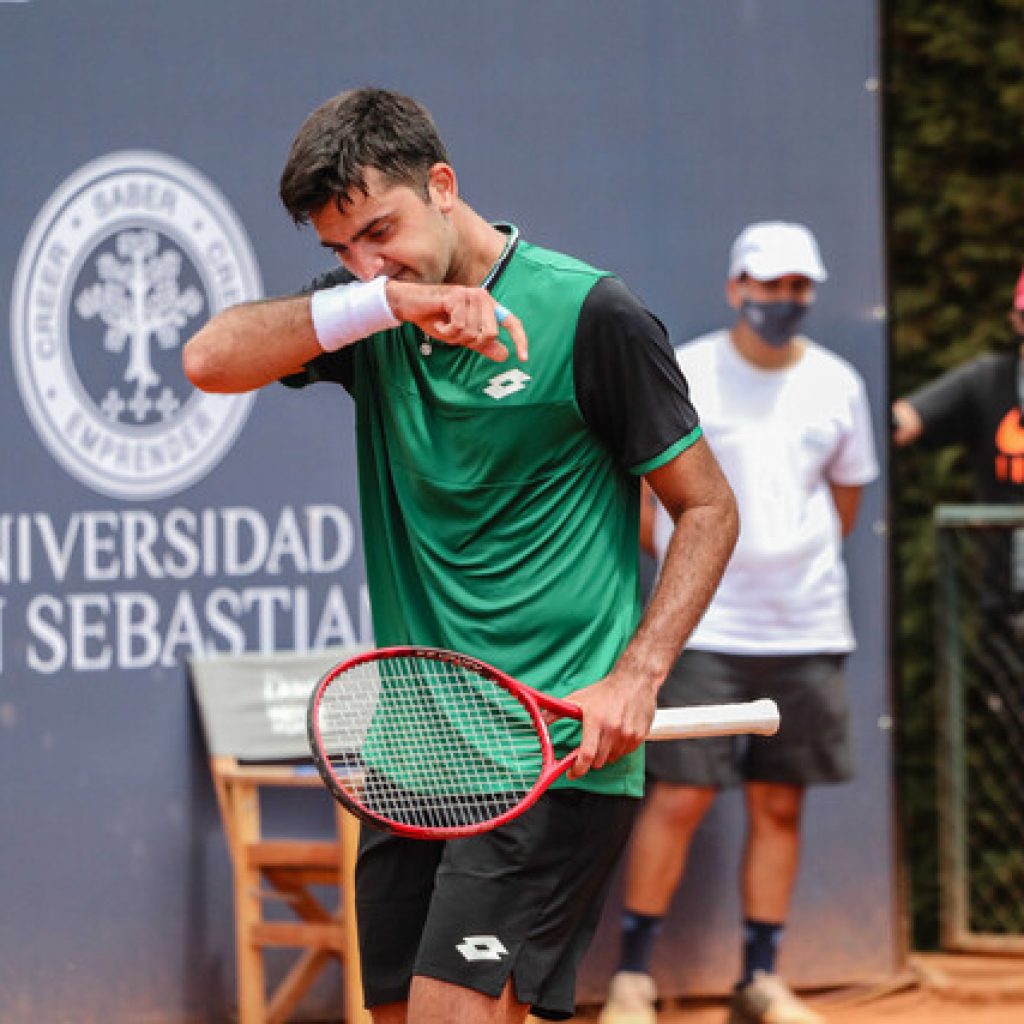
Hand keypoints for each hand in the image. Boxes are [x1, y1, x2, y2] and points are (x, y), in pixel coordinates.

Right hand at [386, 281, 527, 362]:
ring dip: (455, 336)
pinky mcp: (457, 296)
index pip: (510, 322)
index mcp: (488, 305)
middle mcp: (483, 297)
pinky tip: (439, 322)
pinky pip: (459, 326)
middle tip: (455, 334)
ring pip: (472, 332)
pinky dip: (446, 331)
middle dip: (471, 341)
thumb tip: (505, 355)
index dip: (519, 340)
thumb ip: (483, 345)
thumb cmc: (436, 318)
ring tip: (444, 325)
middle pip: (490, 333)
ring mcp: (470, 294)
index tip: (523, 358)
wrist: (411, 305)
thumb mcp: (463, 336)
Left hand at [562, 672, 657, 778]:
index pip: (586, 754)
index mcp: (596, 720)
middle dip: (590, 759)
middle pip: (598, 761)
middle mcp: (613, 729)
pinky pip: (625, 753)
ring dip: (605, 754)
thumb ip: (557, 711)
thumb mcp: (578, 698)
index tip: (571, 773)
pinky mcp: (640, 736)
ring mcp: (628, 734)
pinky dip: (619, 749)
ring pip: (612, 758)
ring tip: (604, 736)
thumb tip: (538, 719)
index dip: (577, 769)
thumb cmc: (604, 691)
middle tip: (589, 747)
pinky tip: (617, 735)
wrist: (634, 681)